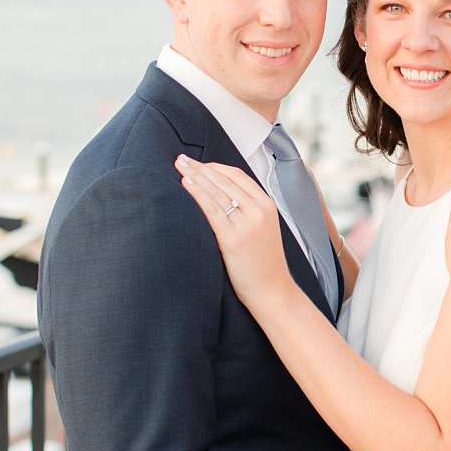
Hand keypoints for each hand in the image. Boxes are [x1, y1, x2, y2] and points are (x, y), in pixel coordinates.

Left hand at [176, 155, 293, 308]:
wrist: (272, 291)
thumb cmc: (263, 263)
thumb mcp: (262, 229)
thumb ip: (247, 210)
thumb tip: (219, 196)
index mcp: (267, 205)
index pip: (237, 175)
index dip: (214, 167)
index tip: (197, 163)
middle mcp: (258, 210)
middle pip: (224, 180)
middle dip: (200, 167)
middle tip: (180, 159)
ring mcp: (247, 224)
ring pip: (216, 192)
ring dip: (195, 176)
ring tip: (179, 166)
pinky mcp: (233, 239)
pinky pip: (212, 210)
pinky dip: (197, 194)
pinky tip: (186, 185)